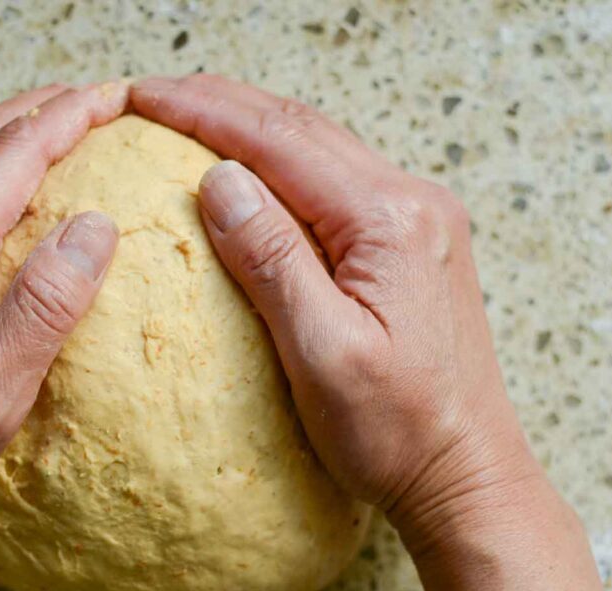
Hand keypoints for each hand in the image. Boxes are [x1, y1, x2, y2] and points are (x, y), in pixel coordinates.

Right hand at [130, 75, 611, 590]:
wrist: (465, 474)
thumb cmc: (398, 430)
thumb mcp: (324, 353)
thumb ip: (274, 260)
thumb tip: (220, 179)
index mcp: (390, 222)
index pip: (281, 143)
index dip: (205, 113)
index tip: (145, 97)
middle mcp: (412, 204)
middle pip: (302, 129)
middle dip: (223, 103)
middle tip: (155, 94)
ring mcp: (417, 220)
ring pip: (320, 147)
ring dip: (253, 125)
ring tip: (191, 112)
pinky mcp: (410, 244)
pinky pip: (336, 180)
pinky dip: (283, 160)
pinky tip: (252, 167)